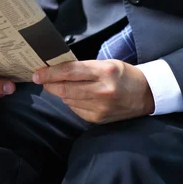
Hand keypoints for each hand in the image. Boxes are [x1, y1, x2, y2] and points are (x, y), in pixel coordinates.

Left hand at [32, 59, 154, 123]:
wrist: (145, 95)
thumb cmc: (123, 75)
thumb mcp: (106, 64)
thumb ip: (83, 67)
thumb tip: (56, 70)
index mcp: (104, 72)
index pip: (70, 71)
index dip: (50, 73)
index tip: (37, 73)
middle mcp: (102, 90)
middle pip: (65, 88)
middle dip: (49, 84)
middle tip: (41, 79)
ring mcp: (100, 107)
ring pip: (68, 99)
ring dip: (60, 92)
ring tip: (59, 85)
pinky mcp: (98, 119)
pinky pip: (75, 109)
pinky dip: (71, 101)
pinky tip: (76, 96)